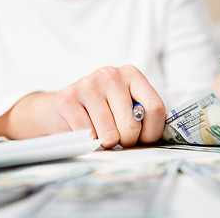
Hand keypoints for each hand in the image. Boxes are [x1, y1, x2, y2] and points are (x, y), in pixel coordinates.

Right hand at [0, 66, 165, 147]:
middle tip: (118, 139)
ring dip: (107, 143)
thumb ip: (142, 116)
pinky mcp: (68, 97)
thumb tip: (153, 138)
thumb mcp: (126, 106)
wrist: (64, 108)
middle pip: (132, 125)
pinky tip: (85, 132)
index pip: (155, 108)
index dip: (152, 133)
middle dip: (126, 142)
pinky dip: (89, 142)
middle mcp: (111, 74)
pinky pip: (88, 135)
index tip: (143, 139)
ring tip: (101, 134)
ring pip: (110, 134)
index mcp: (132, 74)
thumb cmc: (101, 111)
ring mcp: (88, 84)